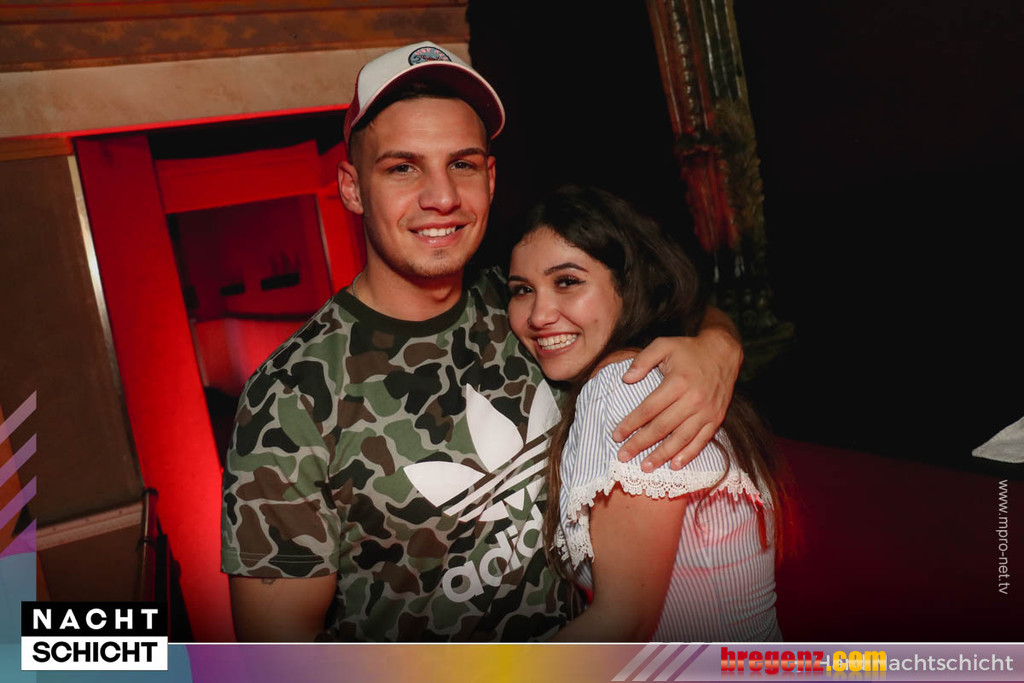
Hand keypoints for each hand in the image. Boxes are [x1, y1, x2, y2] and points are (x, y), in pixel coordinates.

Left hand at [612, 323, 741, 470]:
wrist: (724, 352)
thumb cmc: (689, 349)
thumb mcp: (664, 345)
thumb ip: (643, 360)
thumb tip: (625, 379)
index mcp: (677, 382)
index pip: (648, 409)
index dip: (630, 424)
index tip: (616, 436)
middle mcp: (693, 399)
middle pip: (662, 427)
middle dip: (640, 444)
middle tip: (623, 456)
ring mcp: (707, 411)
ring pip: (681, 438)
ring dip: (662, 455)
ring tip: (645, 467)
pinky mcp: (716, 418)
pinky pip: (702, 440)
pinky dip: (688, 454)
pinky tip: (674, 465)